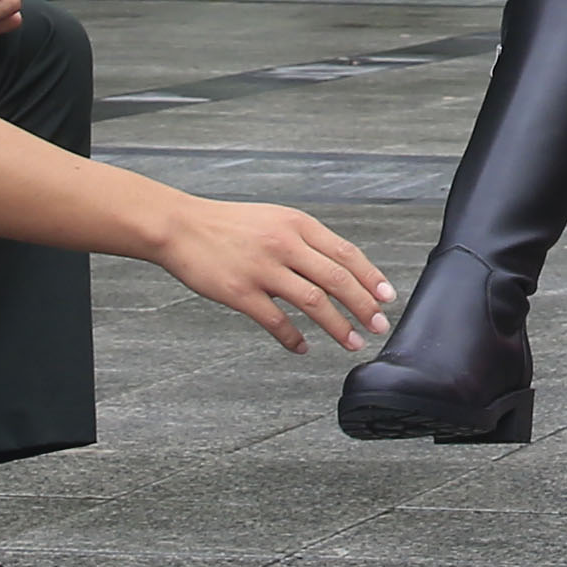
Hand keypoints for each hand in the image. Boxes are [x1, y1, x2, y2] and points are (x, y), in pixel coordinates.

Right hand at [149, 194, 389, 353]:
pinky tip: (302, 348)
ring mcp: (262, 269)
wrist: (180, 226)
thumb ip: (306, 241)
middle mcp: (284, 244)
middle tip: (378, 325)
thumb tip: (341, 268)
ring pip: (313, 302)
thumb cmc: (229, 225)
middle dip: (363, 305)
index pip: (346, 253)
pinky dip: (293, 338)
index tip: (387, 297)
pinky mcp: (239, 292)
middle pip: (336, 278)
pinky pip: (275, 321)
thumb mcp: (275, 219)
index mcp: (297, 224)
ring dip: (337, 326)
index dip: (370, 277)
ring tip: (351, 342)